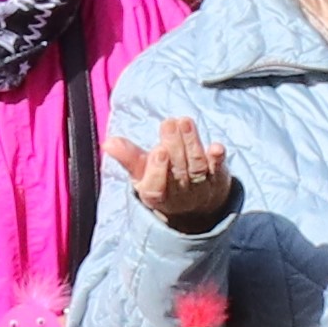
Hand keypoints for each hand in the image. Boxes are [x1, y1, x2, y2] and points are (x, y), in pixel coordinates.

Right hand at [113, 112, 237, 231]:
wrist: (194, 204)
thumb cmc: (161, 182)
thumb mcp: (141, 173)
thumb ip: (128, 157)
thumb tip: (108, 142)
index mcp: (156, 196)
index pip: (156, 188)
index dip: (157, 170)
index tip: (158, 150)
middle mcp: (180, 196)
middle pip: (178, 171)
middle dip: (174, 146)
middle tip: (169, 123)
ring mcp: (200, 189)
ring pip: (196, 166)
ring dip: (192, 143)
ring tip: (185, 122)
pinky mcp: (218, 179)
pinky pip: (219, 169)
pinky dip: (218, 159)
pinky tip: (217, 147)